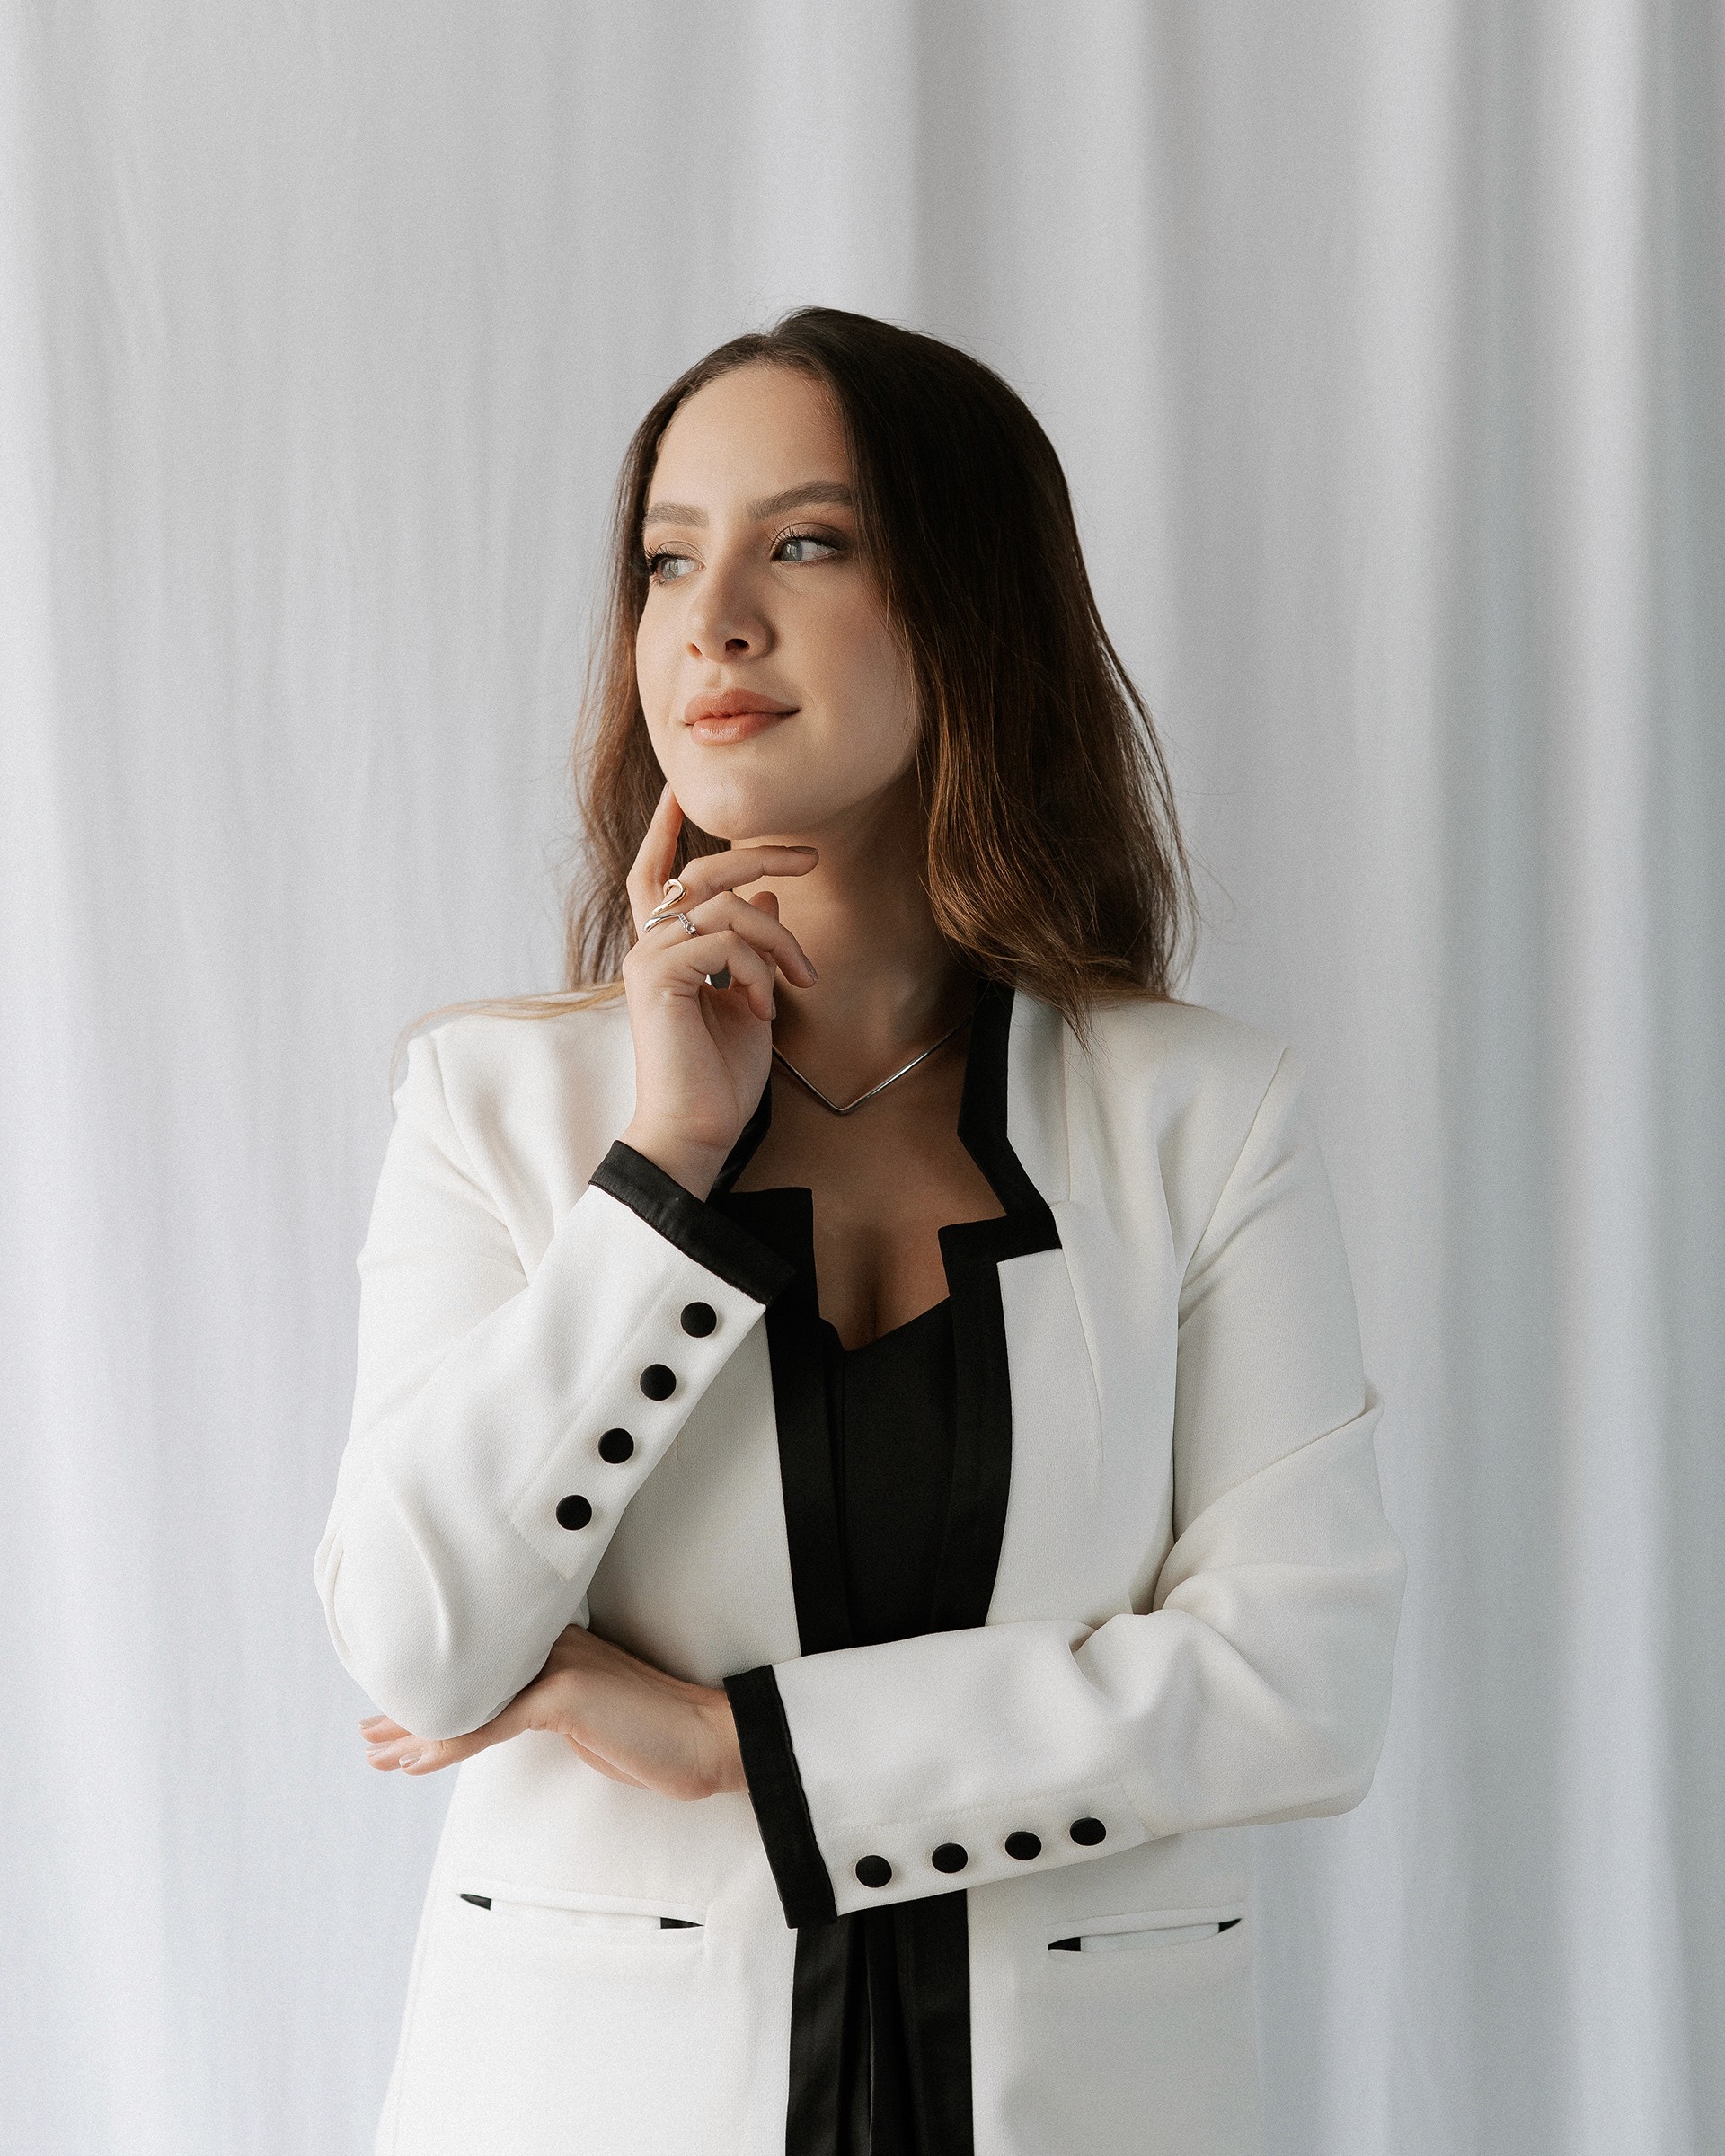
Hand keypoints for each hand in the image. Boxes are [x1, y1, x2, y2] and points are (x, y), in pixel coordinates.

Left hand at [358, 1624, 747, 1802]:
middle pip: (465, 1678)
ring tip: (376, 1749)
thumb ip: (549, 1705)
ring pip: (468, 1699)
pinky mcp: (562, 1695)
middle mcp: (550, 1646)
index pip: (481, 1667)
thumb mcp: (590, 1715)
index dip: (437, 1689)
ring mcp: (556, 1666)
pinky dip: (447, 1745)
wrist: (706, 1738)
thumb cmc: (653, 1733)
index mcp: (557, 1645)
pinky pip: (489, 1724)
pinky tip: (417, 1761)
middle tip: (367, 1732)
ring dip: (415, 1730)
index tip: (397, 1710)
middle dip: (411, 1709)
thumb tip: (504, 1721)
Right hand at [618, 783, 818, 1196]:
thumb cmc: (719, 1078)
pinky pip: (725, 944)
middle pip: (702, 873)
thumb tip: (770, 898)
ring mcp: (649, 960)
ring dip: (779, 940)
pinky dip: (759, 970)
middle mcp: (649, 947)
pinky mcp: (658, 979)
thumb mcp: (750, 1000)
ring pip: (726, 908)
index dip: (663, 831)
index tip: (679, 792)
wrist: (695, 1132)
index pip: (656, 874)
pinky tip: (765, 1008)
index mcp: (665, 949)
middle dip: (761, 855)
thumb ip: (753, 949)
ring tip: (800, 981)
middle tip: (812, 858)